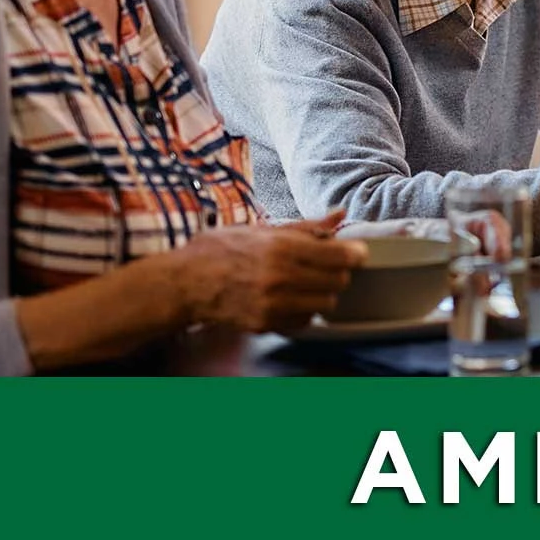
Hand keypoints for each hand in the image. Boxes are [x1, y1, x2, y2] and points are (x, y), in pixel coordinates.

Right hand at [175, 209, 368, 332]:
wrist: (182, 284)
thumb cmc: (220, 250)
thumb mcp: (262, 229)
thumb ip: (305, 226)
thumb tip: (339, 215)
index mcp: (281, 248)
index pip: (340, 256)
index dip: (354, 253)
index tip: (356, 252)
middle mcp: (279, 278)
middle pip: (338, 281)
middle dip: (338, 272)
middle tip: (327, 265)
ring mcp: (273, 305)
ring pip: (326, 303)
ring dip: (323, 292)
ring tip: (307, 281)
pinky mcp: (266, 325)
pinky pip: (305, 321)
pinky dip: (305, 310)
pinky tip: (292, 298)